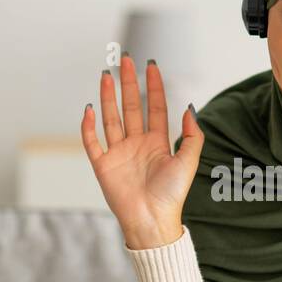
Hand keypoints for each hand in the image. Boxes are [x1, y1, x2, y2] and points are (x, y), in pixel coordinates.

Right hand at [81, 55, 203, 248]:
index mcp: (158, 142)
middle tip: (125, 60)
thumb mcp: (189, 162)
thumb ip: (192, 135)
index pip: (155, 107)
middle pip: (131, 107)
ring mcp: (119, 153)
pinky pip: (92, 141)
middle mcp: (137, 144)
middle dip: (128, 83)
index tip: (151, 66)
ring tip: (106, 75)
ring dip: (108, 97)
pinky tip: (89, 108)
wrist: (152, 220)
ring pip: (111, 118)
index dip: (154, 86)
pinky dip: (88, 126)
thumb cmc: (171, 196)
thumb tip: (190, 107)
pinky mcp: (103, 165)